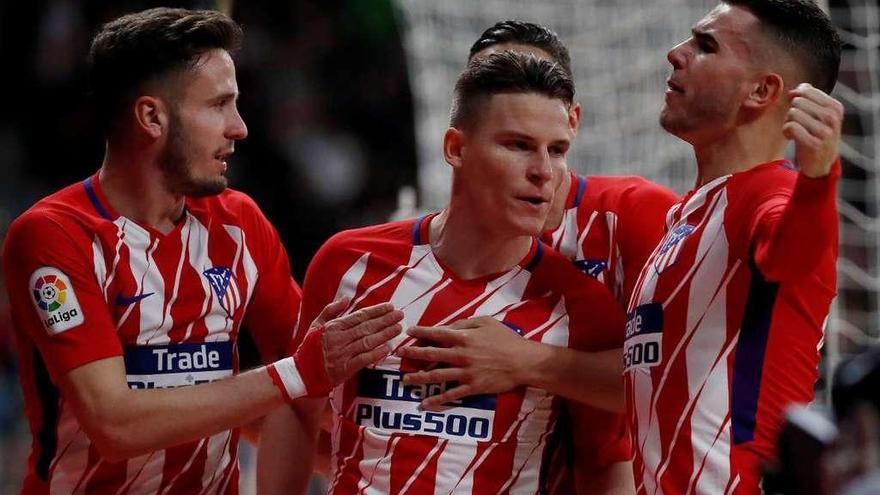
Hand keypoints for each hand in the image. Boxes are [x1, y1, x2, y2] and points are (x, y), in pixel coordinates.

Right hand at [313, 299, 403, 385]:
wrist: (301, 374)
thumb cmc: (310, 348)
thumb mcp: (316, 325)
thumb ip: (331, 310)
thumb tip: (346, 298)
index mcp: (333, 327)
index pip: (359, 316)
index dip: (376, 311)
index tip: (390, 306)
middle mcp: (338, 339)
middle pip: (366, 327)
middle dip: (385, 320)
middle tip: (400, 315)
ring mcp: (342, 354)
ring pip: (367, 342)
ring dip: (385, 334)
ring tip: (398, 328)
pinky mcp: (344, 369)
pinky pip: (363, 359)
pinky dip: (376, 353)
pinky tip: (388, 348)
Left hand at [397, 316, 531, 408]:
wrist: (523, 362)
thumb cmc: (506, 339)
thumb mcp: (487, 322)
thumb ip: (466, 323)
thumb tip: (449, 327)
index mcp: (464, 337)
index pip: (437, 333)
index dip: (421, 333)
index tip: (408, 332)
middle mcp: (461, 355)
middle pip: (432, 354)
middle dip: (414, 354)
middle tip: (400, 354)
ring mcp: (465, 372)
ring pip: (437, 376)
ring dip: (419, 378)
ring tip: (406, 380)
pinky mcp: (472, 388)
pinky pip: (451, 395)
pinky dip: (437, 400)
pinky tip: (424, 404)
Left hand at [783, 83, 843, 177]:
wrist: (820, 162)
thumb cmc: (816, 134)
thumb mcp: (819, 114)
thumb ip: (809, 98)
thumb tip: (797, 89)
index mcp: (835, 107)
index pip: (806, 90)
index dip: (796, 98)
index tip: (799, 110)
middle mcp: (833, 118)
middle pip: (798, 101)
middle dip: (791, 111)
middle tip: (796, 123)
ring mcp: (825, 131)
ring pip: (793, 113)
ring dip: (787, 122)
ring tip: (794, 130)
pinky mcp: (814, 144)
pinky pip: (790, 126)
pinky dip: (786, 131)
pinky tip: (791, 137)